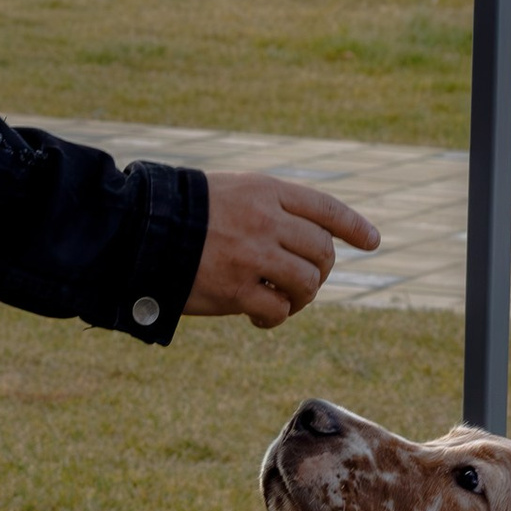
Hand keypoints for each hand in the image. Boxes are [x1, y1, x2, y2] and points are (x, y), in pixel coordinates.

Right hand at [183, 173, 380, 327]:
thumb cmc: (180, 213)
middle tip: (304, 283)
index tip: (372, 241)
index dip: (353, 225)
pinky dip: (276, 318)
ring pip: (307, 282)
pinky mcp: (236, 290)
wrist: (137, 230)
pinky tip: (260, 319)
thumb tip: (303, 239)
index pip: (324, 207)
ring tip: (283, 303)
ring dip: (302, 298)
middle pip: (322, 251)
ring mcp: (253, 256)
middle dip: (321, 271)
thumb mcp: (228, 192)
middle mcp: (266, 220)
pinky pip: (278, 310)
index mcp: (265, 191)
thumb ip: (266, 208)